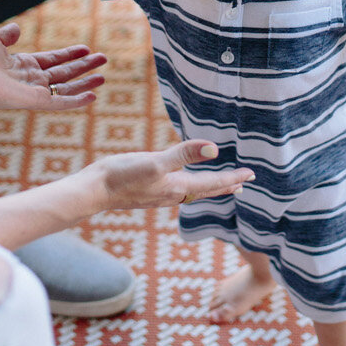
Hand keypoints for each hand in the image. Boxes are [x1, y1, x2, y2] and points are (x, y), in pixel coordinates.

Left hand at [0, 23, 105, 110]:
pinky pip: (60, 102)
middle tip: (102, 59)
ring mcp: (34, 91)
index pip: (52, 60)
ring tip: (103, 76)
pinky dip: (76, 100)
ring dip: (85, 82)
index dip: (69, 54)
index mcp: (22, 65)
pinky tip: (92, 96)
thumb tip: (17, 27)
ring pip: (66, 88)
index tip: (85, 48)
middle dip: (83, 66)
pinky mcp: (35, 101)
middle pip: (63, 73)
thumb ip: (7, 35)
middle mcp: (30, 80)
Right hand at [93, 141, 253, 210]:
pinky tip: (181, 184)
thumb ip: (183, 154)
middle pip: (205, 191)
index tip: (251, 174)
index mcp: (177, 187)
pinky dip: (190, 187)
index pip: (213, 183)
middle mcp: (171, 194)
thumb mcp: (154, 161)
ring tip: (219, 186)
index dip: (233, 178)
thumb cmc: (121, 175)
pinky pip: (177, 191)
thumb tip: (214, 149)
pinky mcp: (146, 194)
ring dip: (208, 188)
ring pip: (192, 192)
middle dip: (225, 186)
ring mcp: (158, 196)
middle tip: (243, 184)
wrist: (93, 192)